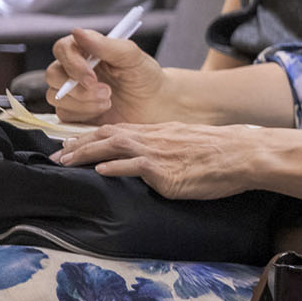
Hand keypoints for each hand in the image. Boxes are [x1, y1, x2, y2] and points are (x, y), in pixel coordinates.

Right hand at [46, 28, 167, 122]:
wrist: (156, 104)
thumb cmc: (144, 76)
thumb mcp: (132, 57)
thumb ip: (106, 45)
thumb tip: (77, 32)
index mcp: (86, 49)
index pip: (62, 48)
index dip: (72, 63)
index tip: (91, 76)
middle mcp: (75, 68)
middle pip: (53, 74)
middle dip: (78, 87)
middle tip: (106, 92)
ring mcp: (72, 90)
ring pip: (55, 96)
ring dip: (83, 102)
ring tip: (109, 101)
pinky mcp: (73, 111)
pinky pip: (64, 114)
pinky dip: (83, 114)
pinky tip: (103, 110)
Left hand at [52, 122, 265, 198]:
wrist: (244, 153)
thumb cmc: (223, 152)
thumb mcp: (189, 143)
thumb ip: (167, 149)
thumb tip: (154, 161)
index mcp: (159, 132)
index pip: (117, 130)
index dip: (91, 136)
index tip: (73, 143)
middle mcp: (154, 138)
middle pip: (108, 134)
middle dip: (79, 144)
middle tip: (57, 155)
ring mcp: (158, 152)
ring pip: (114, 146)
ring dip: (86, 153)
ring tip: (65, 161)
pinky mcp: (165, 170)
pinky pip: (134, 166)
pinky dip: (115, 166)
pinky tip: (100, 170)